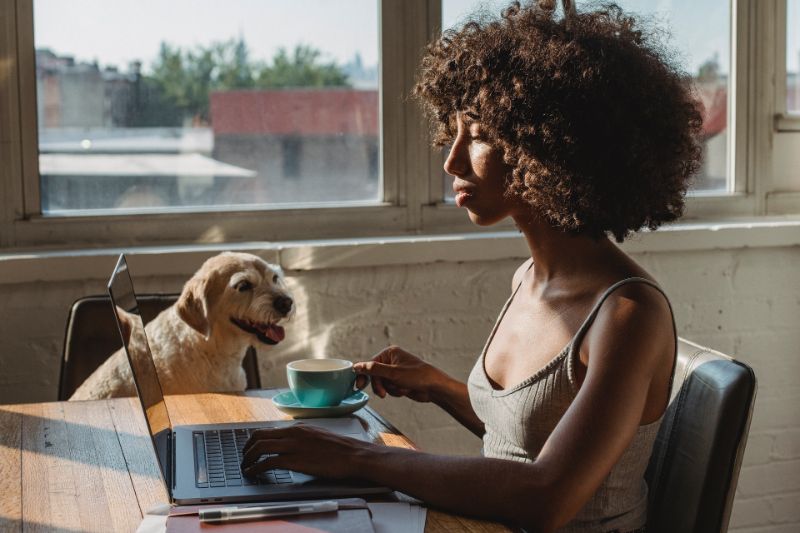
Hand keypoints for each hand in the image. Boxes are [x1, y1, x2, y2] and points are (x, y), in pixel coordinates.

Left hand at [240, 424, 373, 479]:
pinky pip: (268, 463)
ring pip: (261, 447)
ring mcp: (293, 446)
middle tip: (244, 457)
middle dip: (247, 447)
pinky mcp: (295, 460)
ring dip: (248, 458)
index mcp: (299, 427)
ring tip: (245, 466)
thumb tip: (292, 445)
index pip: (269, 429)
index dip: (256, 439)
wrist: (354, 455)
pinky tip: (254, 473)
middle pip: (260, 435)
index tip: (251, 447)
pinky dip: (257, 468)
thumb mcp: (318, 436)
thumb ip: (303, 438)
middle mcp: (293, 433)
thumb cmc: (341, 449)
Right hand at [354, 346, 443, 402]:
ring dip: (390, 389)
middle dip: (380, 385)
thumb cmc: (418, 376)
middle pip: (375, 376)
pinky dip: (395, 392)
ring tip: (401, 388)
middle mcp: (392, 361)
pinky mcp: (399, 381)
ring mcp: (395, 372)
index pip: (370, 364)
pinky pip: (389, 389)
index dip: (364, 375)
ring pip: (382, 384)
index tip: (359, 385)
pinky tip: (405, 390)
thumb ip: (373, 370)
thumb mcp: (393, 373)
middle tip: (382, 393)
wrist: (434, 387)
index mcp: (389, 353)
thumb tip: (357, 366)